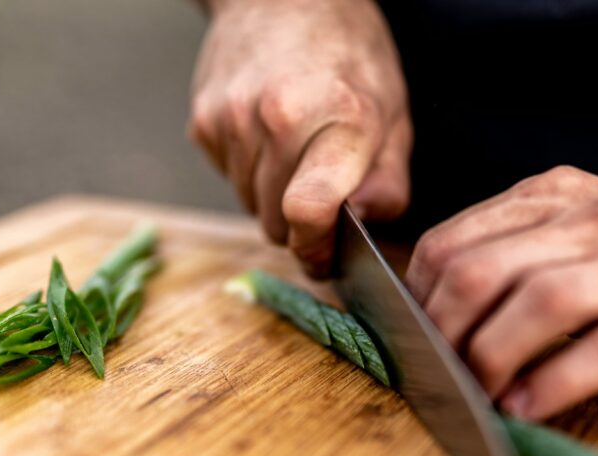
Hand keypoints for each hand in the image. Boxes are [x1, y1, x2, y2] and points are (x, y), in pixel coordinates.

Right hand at [189, 0, 411, 276]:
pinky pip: (226, 178)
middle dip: (298, 226)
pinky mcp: (204, 121)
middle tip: (319, 196)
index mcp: (339, 119)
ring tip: (294, 153)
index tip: (324, 257)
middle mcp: (279, 118)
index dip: (316, 250)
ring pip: (248, 205)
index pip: (308, 213)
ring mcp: (233, 119)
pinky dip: (247, 172)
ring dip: (271, 198)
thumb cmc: (348, 55)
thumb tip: (366, 223)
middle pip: (276, 223)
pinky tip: (266, 137)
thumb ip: (388, 181)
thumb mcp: (392, 114)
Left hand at [405, 165, 597, 419]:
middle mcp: (593, 225)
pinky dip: (553, 384)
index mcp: (555, 198)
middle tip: (437, 373)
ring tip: (477, 395)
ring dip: (491, 358)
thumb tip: (436, 307)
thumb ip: (514, 247)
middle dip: (444, 333)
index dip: (418, 298)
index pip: (454, 241)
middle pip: (483, 271)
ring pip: (541, 304)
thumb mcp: (580, 222)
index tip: (410, 337)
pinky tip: (526, 409)